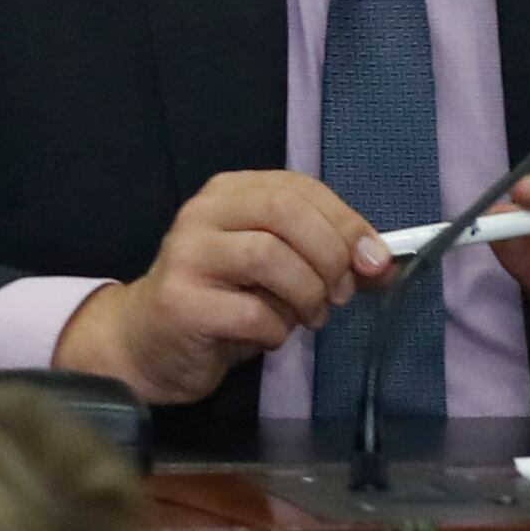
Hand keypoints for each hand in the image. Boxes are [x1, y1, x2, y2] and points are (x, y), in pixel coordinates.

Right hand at [52, 169, 397, 407]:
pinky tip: (269, 335)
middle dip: (329, 255)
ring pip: (270, 257)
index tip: (375, 262)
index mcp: (229, 193)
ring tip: (309, 317)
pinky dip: (277, 330)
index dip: (346, 222)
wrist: (148, 342)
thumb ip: (326, 256)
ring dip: (307, 294)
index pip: (298, 188)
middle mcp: (202, 214)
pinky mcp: (180, 302)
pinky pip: (253, 312)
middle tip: (339, 294)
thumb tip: (381, 263)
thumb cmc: (222, 301)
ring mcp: (186, 256)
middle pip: (284, 212)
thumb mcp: (279, 268)